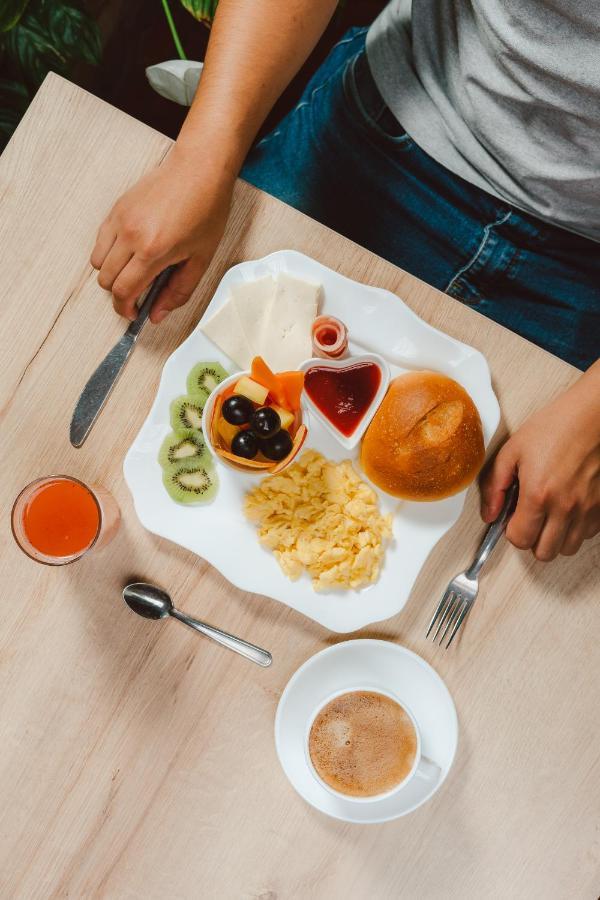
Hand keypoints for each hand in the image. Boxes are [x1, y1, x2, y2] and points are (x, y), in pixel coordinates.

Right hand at [90, 147, 232, 322]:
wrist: (199, 170)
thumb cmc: (206, 212)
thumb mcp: (200, 259)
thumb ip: (178, 291)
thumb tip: (157, 315)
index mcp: (153, 251)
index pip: (122, 291)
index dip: (125, 309)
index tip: (135, 313)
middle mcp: (130, 235)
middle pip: (105, 280)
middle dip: (119, 294)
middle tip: (137, 296)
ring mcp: (120, 220)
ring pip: (97, 262)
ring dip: (112, 274)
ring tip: (135, 271)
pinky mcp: (116, 208)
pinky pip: (101, 241)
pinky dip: (110, 253)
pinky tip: (132, 252)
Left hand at [480, 364, 599, 560]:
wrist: (593, 415)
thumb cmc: (556, 426)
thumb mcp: (513, 450)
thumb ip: (494, 486)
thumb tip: (489, 514)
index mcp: (538, 494)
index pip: (519, 540)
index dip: (511, 531)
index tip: (512, 518)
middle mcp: (565, 507)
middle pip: (544, 553)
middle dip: (532, 540)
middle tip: (529, 519)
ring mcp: (587, 509)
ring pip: (568, 548)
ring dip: (554, 538)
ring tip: (549, 515)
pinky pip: (588, 534)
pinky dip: (575, 529)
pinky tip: (568, 508)